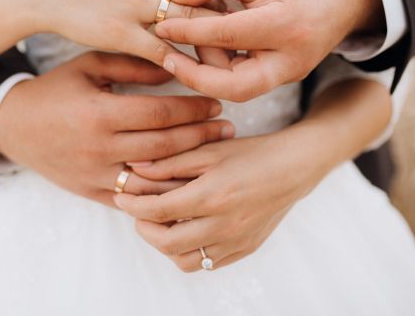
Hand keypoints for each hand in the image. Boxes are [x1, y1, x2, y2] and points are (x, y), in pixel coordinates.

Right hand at [0, 51, 234, 206]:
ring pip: (153, 180)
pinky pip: (134, 199)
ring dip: (188, 170)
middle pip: (164, 147)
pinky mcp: (91, 192)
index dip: (193, 109)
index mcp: (99, 113)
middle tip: (227, 128)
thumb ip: (131, 63)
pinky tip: (184, 182)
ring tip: (215, 156)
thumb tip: (174, 65)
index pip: (159, 114)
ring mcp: (95, 175)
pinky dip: (161, 193)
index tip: (216, 104)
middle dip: (201, 137)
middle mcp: (99, 148)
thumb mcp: (88, 66)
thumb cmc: (55, 90)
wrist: (14, 126)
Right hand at [17, 0, 223, 64]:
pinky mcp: (120, 32)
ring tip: (221, 56)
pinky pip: (163, 50)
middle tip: (238, 35)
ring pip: (189, 23)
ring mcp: (133, 2)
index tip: (227, 5)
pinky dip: (181, 61)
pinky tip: (190, 69)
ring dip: (209, 41)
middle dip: (224, 17)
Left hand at [114, 124, 333, 271]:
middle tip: (138, 213)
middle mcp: (224, 225)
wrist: (293, 168)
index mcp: (212, 196)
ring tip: (161, 224)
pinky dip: (189, 252)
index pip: (157, 211)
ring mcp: (235, 241)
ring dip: (164, 245)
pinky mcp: (245, 249)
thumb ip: (170, 161)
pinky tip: (186, 231)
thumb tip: (134, 168)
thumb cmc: (250, 154)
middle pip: (166, 242)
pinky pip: (207, 264)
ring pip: (185, 260)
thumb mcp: (209, 150)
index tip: (121, 198)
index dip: (132, 206)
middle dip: (143, 228)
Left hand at [154, 0, 382, 100]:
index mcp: (288, 25)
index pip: (227, 35)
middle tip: (167, 58)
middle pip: (233, 86)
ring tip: (194, 40)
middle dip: (195, 76)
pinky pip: (245, 82)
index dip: (189, 31)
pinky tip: (209, 48)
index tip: (161, 25)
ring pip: (237, 88)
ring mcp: (289, 74)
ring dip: (208, 69)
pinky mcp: (284, 78)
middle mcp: (291, 60)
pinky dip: (222, 69)